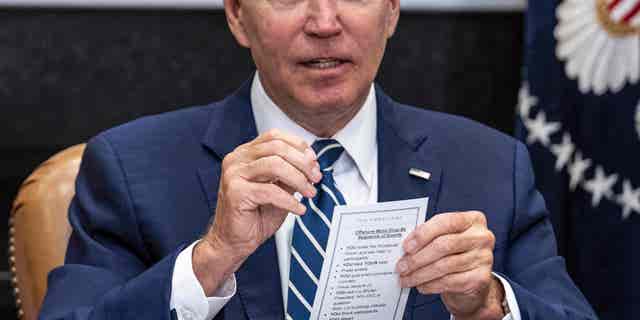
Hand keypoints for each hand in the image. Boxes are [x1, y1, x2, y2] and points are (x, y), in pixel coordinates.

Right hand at [194, 129, 321, 293]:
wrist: (232, 242)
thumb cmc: (254, 216)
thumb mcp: (278, 189)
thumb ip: (290, 173)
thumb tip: (311, 162)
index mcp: (245, 154)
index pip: (274, 136)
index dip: (298, 145)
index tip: (313, 161)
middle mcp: (236, 160)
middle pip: (276, 147)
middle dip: (302, 162)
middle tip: (316, 177)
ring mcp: (234, 175)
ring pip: (274, 165)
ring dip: (298, 179)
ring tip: (309, 193)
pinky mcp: (236, 193)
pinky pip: (270, 191)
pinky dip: (289, 200)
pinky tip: (298, 208)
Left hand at [396, 211, 504, 319]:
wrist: (473, 279)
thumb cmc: (454, 253)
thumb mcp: (444, 238)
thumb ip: (429, 236)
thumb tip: (405, 247)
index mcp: (473, 220)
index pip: (445, 222)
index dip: (423, 234)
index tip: (406, 247)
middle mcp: (482, 237)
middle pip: (444, 245)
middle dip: (418, 258)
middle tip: (401, 267)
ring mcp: (484, 257)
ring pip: (445, 266)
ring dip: (420, 274)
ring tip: (406, 279)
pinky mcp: (482, 278)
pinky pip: (450, 281)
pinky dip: (431, 285)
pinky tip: (421, 286)